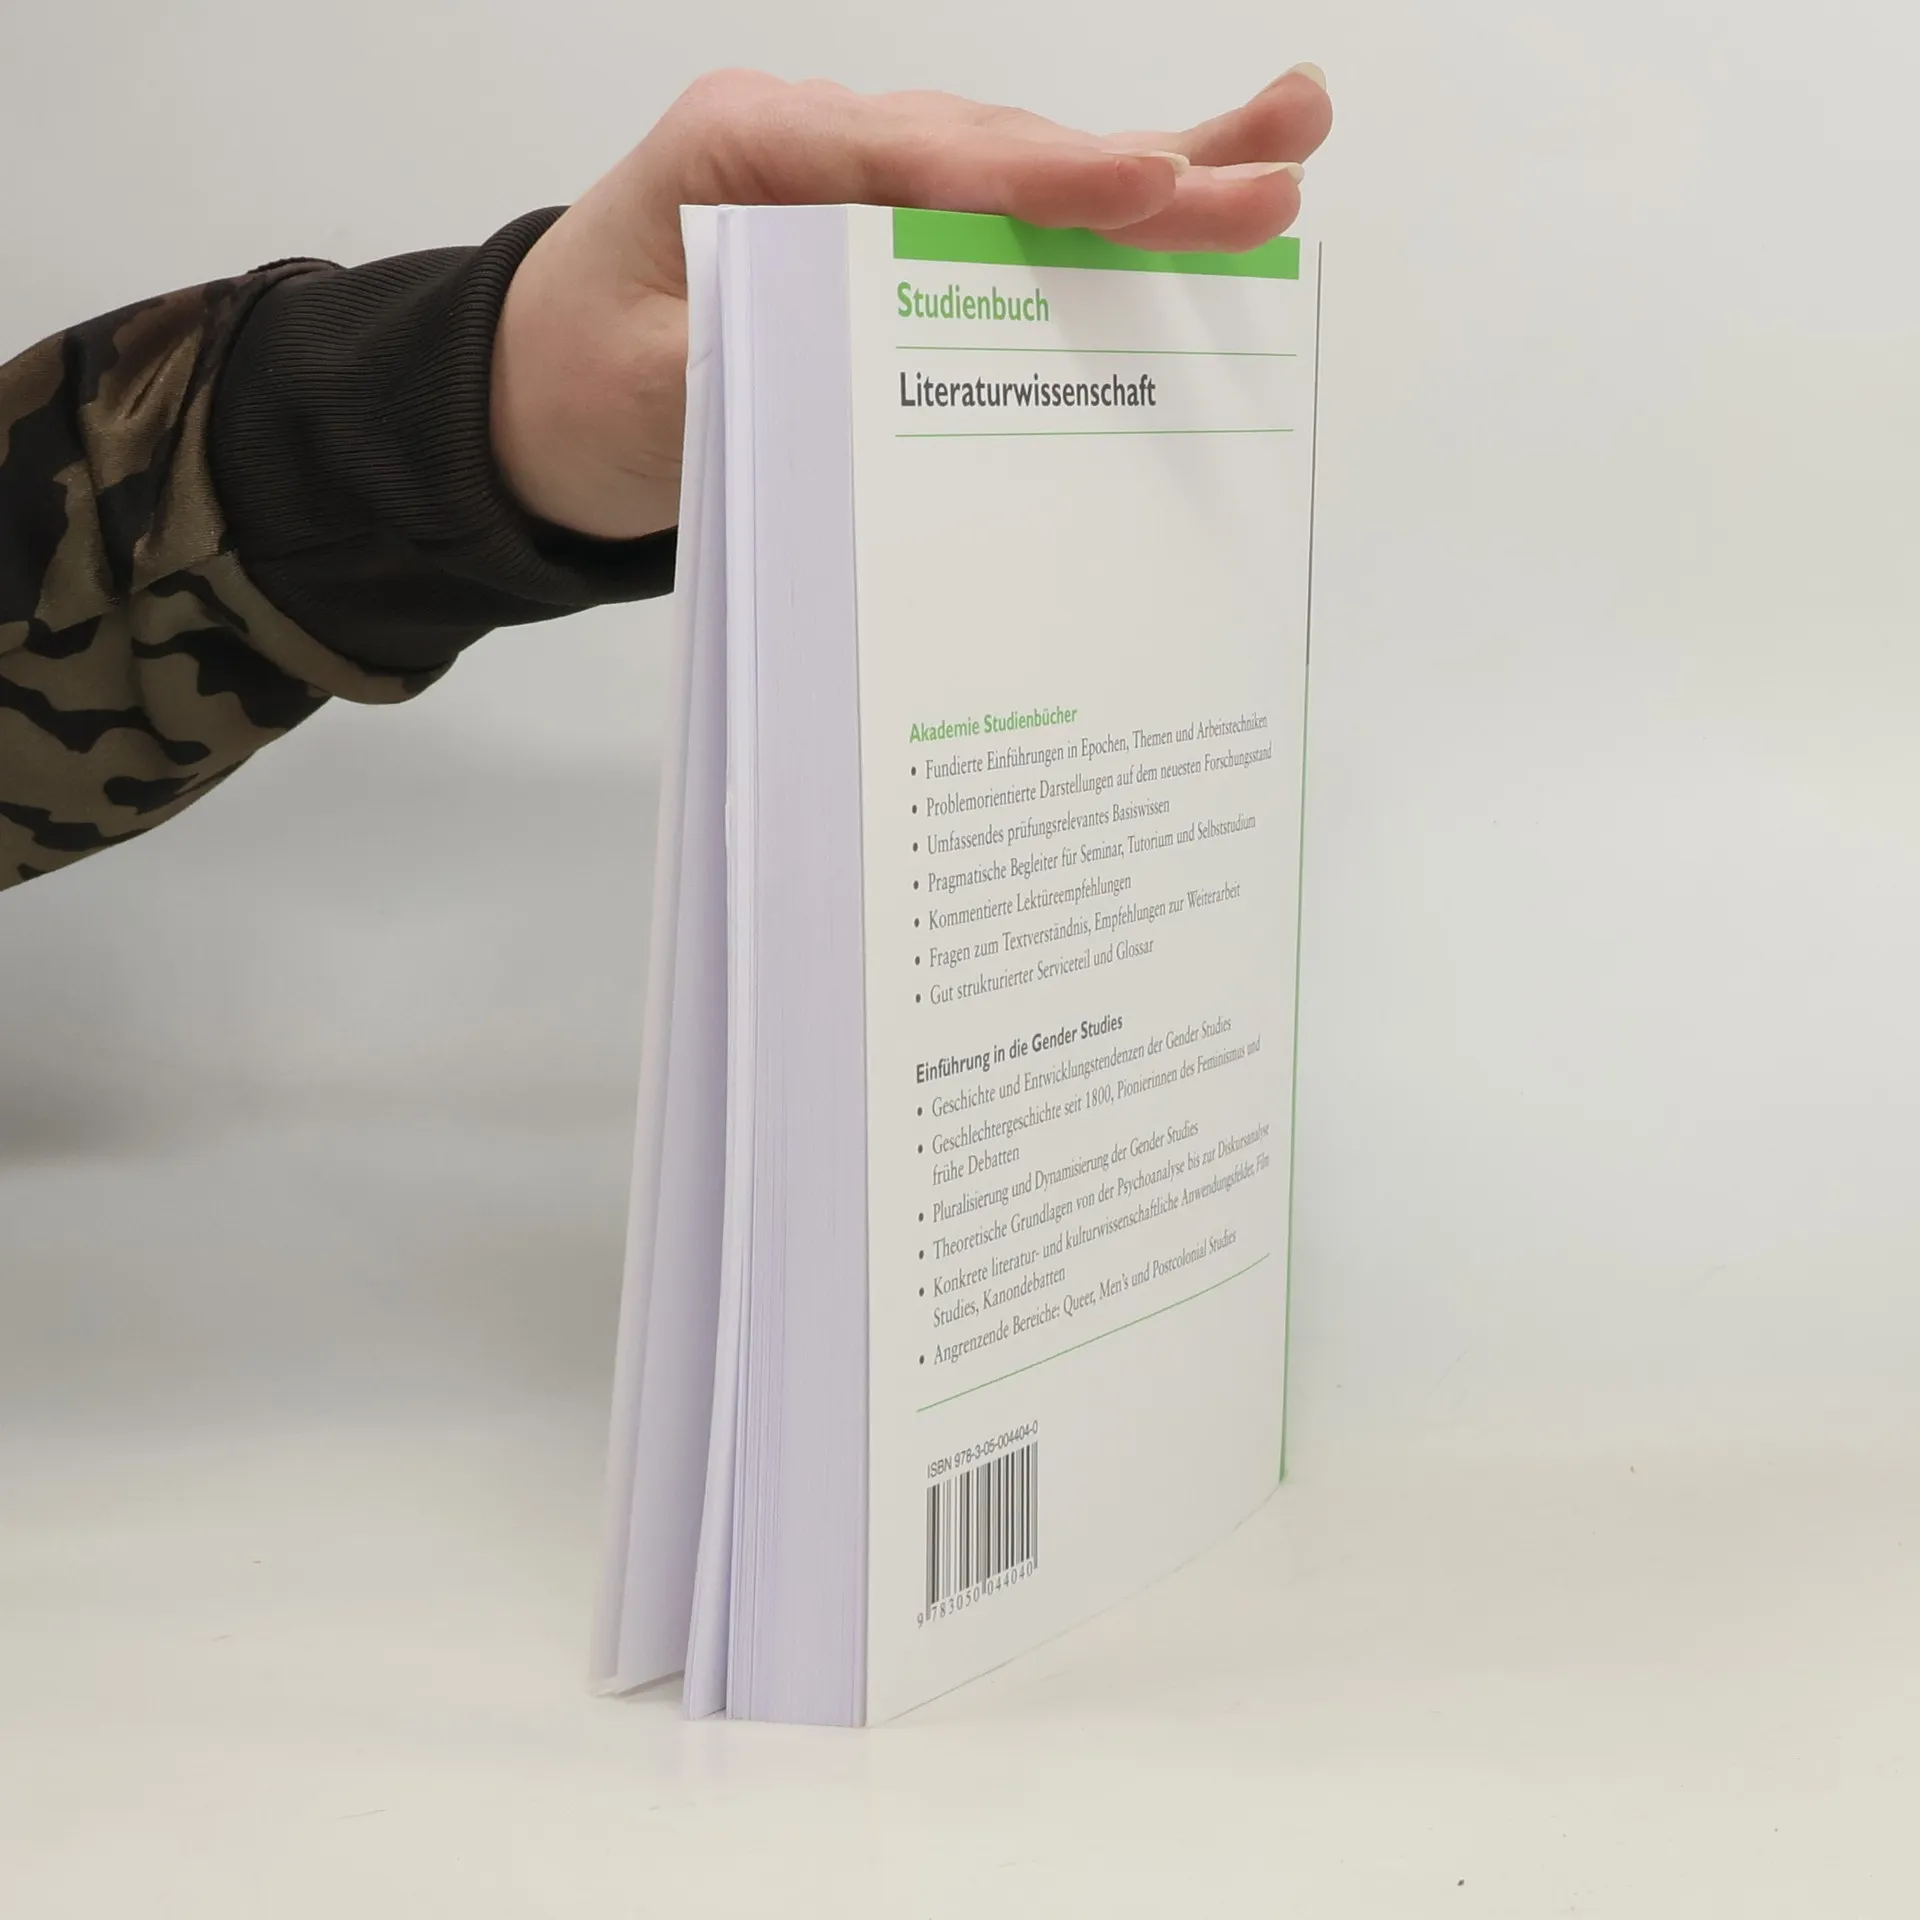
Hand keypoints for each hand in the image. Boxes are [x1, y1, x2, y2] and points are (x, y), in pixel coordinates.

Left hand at [490, 67, 1333, 540]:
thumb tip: (882, 374)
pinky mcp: (886, 239)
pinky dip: (1097, 220)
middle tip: (1272, 171)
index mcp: (748, 150)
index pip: (915, 160)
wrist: (532, 401)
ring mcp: (864, 188)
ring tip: (1284, 158)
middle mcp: (822, 148)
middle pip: (998, 156)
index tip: (1145, 182)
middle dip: (1139, 170)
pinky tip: (1192, 192)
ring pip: (1023, 177)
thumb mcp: (644, 390)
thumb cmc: (576, 383)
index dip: (1039, 178)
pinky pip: (1001, 224)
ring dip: (1157, 171)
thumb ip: (759, 367)